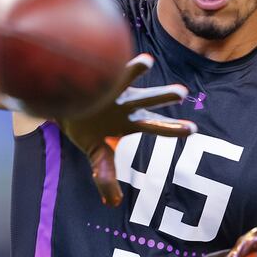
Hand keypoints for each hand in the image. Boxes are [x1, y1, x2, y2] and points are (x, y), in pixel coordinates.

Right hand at [57, 53, 196, 205]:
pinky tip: (104, 53)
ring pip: (125, 78)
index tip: (193, 129)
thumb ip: (105, 175)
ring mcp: (108, 88)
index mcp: (129, 120)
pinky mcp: (89, 78)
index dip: (173, 128)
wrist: (63, 102)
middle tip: (181, 92)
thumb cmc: (85, 124)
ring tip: (146, 61)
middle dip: (163, 96)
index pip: (156, 126)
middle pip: (148, 99)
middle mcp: (125, 102)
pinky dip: (100, 64)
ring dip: (134, 70)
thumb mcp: (96, 153)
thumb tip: (113, 204)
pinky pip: (97, 68)